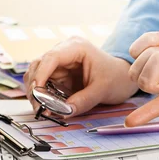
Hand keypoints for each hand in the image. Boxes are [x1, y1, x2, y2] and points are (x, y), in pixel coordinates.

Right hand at [24, 37, 138, 116]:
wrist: (123, 78)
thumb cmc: (116, 78)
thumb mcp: (103, 90)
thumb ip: (83, 101)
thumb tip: (64, 111)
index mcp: (77, 47)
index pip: (51, 57)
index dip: (41, 75)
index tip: (37, 92)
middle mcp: (64, 52)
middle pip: (39, 66)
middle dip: (36, 87)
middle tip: (39, 108)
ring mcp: (60, 63)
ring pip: (37, 76)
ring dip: (36, 93)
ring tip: (42, 110)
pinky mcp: (59, 75)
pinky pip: (45, 85)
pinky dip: (43, 96)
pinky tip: (46, 107)